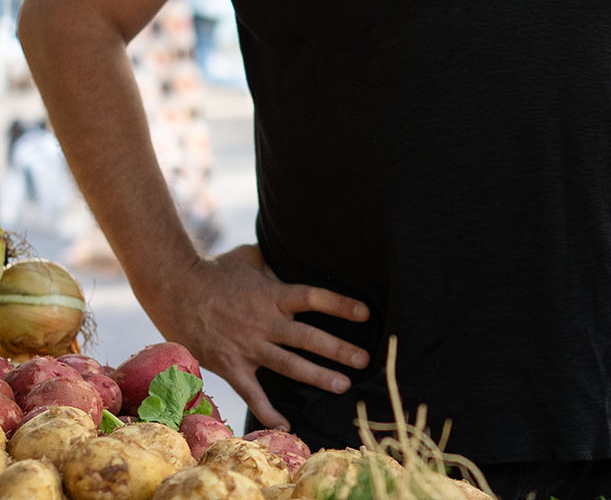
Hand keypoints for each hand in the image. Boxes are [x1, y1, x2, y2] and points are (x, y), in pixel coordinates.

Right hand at [147, 243, 370, 429]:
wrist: (174, 289)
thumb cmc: (216, 269)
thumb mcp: (252, 257)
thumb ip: (277, 263)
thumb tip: (300, 255)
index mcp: (273, 294)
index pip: (315, 299)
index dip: (341, 306)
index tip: (366, 313)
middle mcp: (265, 322)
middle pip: (309, 338)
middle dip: (339, 350)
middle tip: (364, 360)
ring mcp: (248, 346)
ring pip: (289, 365)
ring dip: (317, 376)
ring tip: (343, 385)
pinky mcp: (230, 365)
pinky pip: (252, 392)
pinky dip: (268, 410)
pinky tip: (285, 425)